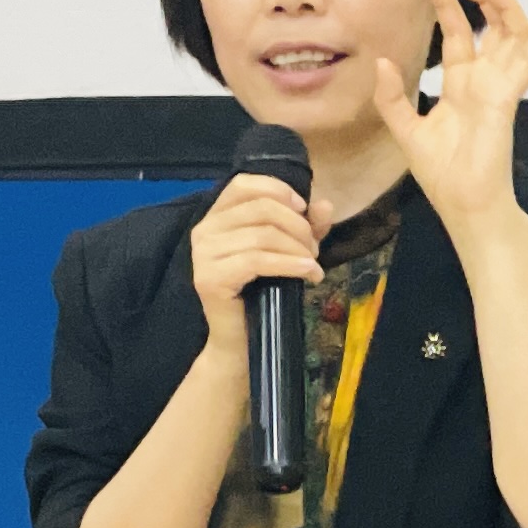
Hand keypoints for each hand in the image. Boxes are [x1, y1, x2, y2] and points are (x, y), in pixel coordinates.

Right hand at [188, 170, 325, 353]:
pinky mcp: (210, 278)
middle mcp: (203, 230)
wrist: (240, 343)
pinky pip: (257, 260)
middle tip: (314, 250)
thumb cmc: (262, 294)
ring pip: (263, 235)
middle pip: (261, 209)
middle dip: (297, 226)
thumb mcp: (289, 250)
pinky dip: (290, 265)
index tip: (304, 210)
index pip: (243, 184)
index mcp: (215, 217)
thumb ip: (305, 225)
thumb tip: (324, 205)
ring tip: (313, 266)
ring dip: (298, 248)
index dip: (278, 190)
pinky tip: (309, 274)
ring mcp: (203, 255)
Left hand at [377, 0, 527, 235]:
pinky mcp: (507, 99)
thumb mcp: (406, 131)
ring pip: (512, 37)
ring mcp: (498, 88)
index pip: (456, 36)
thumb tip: (383, 63)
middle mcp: (483, 82)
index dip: (447, 7)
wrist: (465, 205)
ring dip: (505, 8)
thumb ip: (392, 98)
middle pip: (490, 29)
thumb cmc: (445, 176)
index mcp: (461, 87)